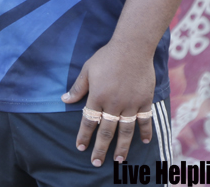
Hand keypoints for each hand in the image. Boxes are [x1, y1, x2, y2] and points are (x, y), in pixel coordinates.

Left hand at [62, 40, 154, 165]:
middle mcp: (114, 104)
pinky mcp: (144, 100)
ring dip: (122, 147)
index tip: (81, 148)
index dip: (84, 136)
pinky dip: (145, 131)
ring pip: (126, 130)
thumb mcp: (88, 69)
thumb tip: (65, 99)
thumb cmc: (107, 56)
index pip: (89, 121)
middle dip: (100, 148)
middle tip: (96, 162)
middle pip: (106, 131)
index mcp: (97, 96)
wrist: (132, 47)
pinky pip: (145, 120)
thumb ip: (78, 87)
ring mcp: (131, 104)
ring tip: (119, 160)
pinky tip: (144, 142)